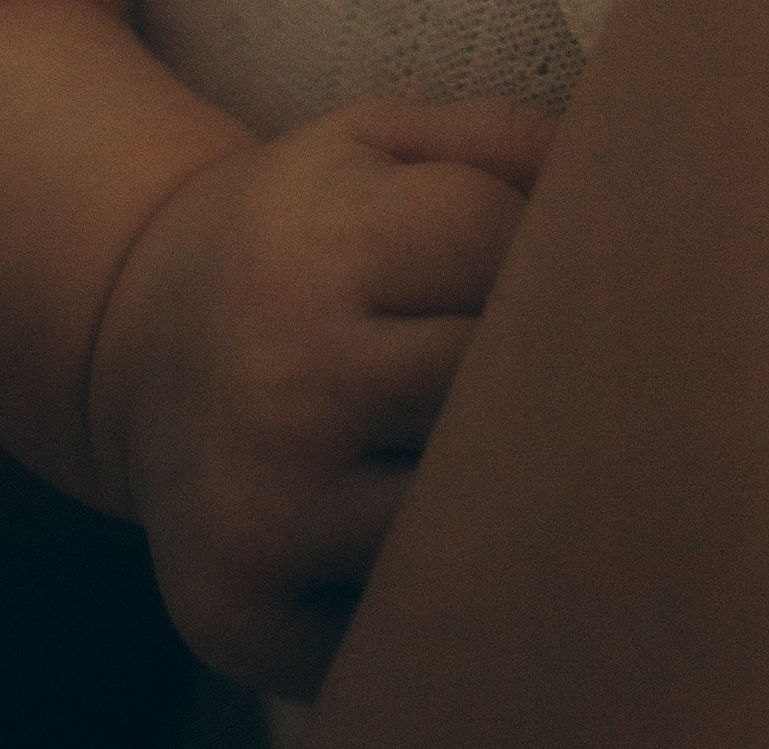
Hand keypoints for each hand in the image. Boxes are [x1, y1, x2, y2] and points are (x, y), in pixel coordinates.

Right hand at [87, 95, 557, 693]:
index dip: (553, 262)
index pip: (503, 257)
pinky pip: (399, 623)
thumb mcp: (374, 144)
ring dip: (500, 490)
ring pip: (462, 518)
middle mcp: (286, 383)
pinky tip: (429, 538)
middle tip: (577, 379)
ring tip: (512, 457)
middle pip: (495, 393)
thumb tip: (636, 177)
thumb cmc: (299, 234)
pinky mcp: (246, 621)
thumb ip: (505, 144)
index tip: (559, 273)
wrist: (131, 341)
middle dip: (546, 382)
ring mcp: (264, 514)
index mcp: (324, 246)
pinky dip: (430, 591)